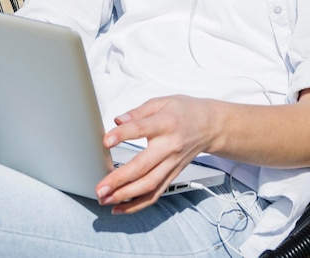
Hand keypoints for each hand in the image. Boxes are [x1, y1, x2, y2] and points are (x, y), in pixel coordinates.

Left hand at [95, 95, 214, 212]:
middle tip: (100, 187)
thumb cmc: (185, 111)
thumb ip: (138, 112)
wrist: (209, 125)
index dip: (123, 134)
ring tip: (106, 199)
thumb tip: (118, 120)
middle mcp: (170, 146)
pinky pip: (156, 193)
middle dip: (120, 179)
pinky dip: (138, 204)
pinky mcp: (173, 174)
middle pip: (144, 166)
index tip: (106, 140)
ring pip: (149, 185)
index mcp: (165, 123)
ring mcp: (172, 163)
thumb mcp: (162, 102)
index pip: (142, 129)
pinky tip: (121, 207)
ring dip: (125, 196)